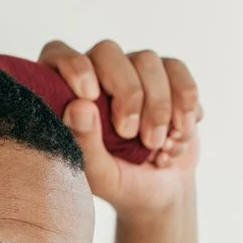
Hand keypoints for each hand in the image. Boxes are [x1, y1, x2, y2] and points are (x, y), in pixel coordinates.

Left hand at [39, 38, 199, 214]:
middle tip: (129, 134)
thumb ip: (84, 142)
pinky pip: (177, 70)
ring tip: (158, 145)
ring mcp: (133, 71)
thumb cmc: (119, 181)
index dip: (74, 67)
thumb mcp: (98, 173)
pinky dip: (184, 103)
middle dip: (127, 93)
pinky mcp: (167, 76)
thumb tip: (79, 106)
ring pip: (147, 60)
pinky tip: (179, 134)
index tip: (89, 96)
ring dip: (158, 106)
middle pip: (108, 52)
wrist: (161, 190)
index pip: (58, 54)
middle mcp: (97, 74)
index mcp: (65, 93)